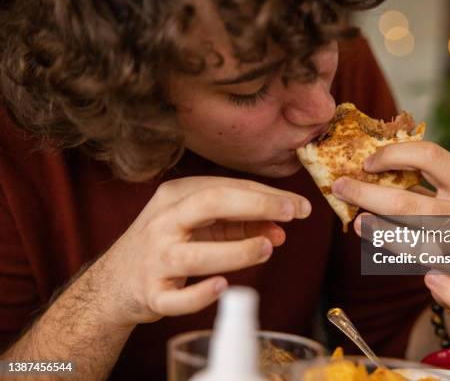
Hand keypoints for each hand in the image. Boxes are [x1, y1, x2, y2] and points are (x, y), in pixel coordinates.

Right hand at [93, 176, 310, 325]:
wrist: (115, 282)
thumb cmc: (167, 244)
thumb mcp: (198, 225)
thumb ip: (239, 225)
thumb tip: (280, 229)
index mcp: (174, 197)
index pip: (224, 187)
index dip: (264, 194)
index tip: (298, 205)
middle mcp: (162, 223)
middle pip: (208, 204)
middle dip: (255, 205)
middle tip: (290, 213)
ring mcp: (154, 260)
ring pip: (196, 254)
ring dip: (237, 251)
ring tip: (267, 248)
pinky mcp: (151, 295)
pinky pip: (177, 298)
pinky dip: (201, 294)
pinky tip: (224, 286)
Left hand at [331, 141, 449, 315]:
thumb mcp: (442, 194)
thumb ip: (411, 184)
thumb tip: (361, 171)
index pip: (431, 157)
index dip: (394, 155)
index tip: (366, 163)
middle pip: (410, 205)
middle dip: (369, 195)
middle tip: (341, 188)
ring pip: (421, 246)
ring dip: (385, 236)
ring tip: (357, 223)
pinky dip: (449, 290)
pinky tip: (431, 280)